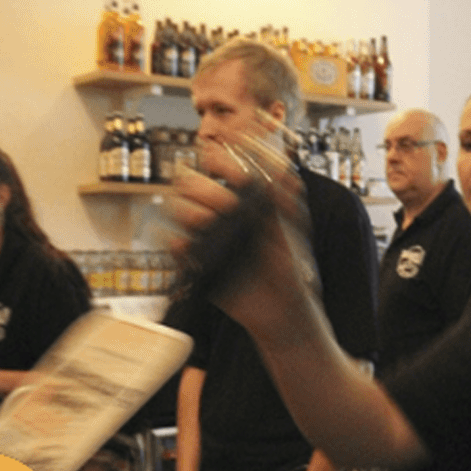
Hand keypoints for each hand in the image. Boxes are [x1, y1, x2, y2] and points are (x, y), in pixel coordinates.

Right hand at [167, 143, 319, 342]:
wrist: (284, 310)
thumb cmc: (291, 267)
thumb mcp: (294, 230)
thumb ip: (283, 202)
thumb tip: (277, 175)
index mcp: (242, 200)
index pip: (220, 168)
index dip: (221, 161)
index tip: (229, 166)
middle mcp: (220, 214)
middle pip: (191, 184)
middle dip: (205, 187)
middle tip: (229, 202)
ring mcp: (207, 238)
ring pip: (178, 211)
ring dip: (188, 210)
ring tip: (210, 220)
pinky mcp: (198, 264)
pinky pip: (176, 249)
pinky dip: (177, 244)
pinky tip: (189, 244)